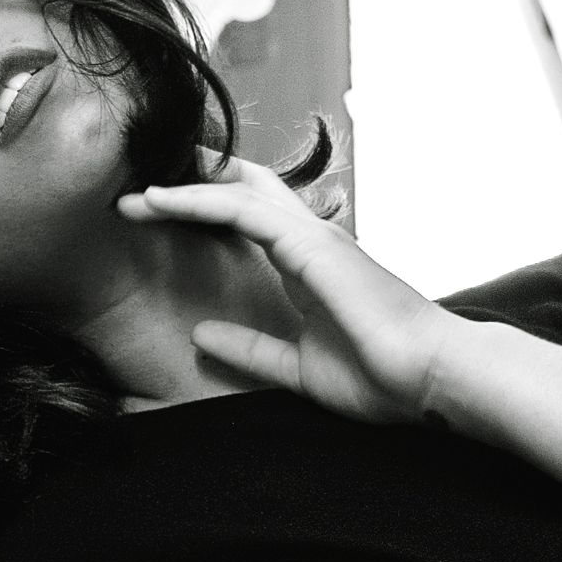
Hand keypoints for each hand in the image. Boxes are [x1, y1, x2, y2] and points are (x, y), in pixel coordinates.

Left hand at [119, 159, 445, 423]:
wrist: (430, 380)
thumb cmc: (382, 377)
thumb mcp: (298, 367)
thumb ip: (252, 349)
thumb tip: (200, 334)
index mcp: (309, 265)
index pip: (249, 217)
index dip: (205, 206)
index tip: (156, 212)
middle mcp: (310, 240)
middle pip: (242, 189)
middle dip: (191, 182)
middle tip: (139, 188)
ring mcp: (312, 237)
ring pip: (233, 192)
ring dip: (178, 190)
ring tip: (131, 197)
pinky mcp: (310, 244)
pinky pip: (241, 210)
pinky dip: (196, 199)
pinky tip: (158, 201)